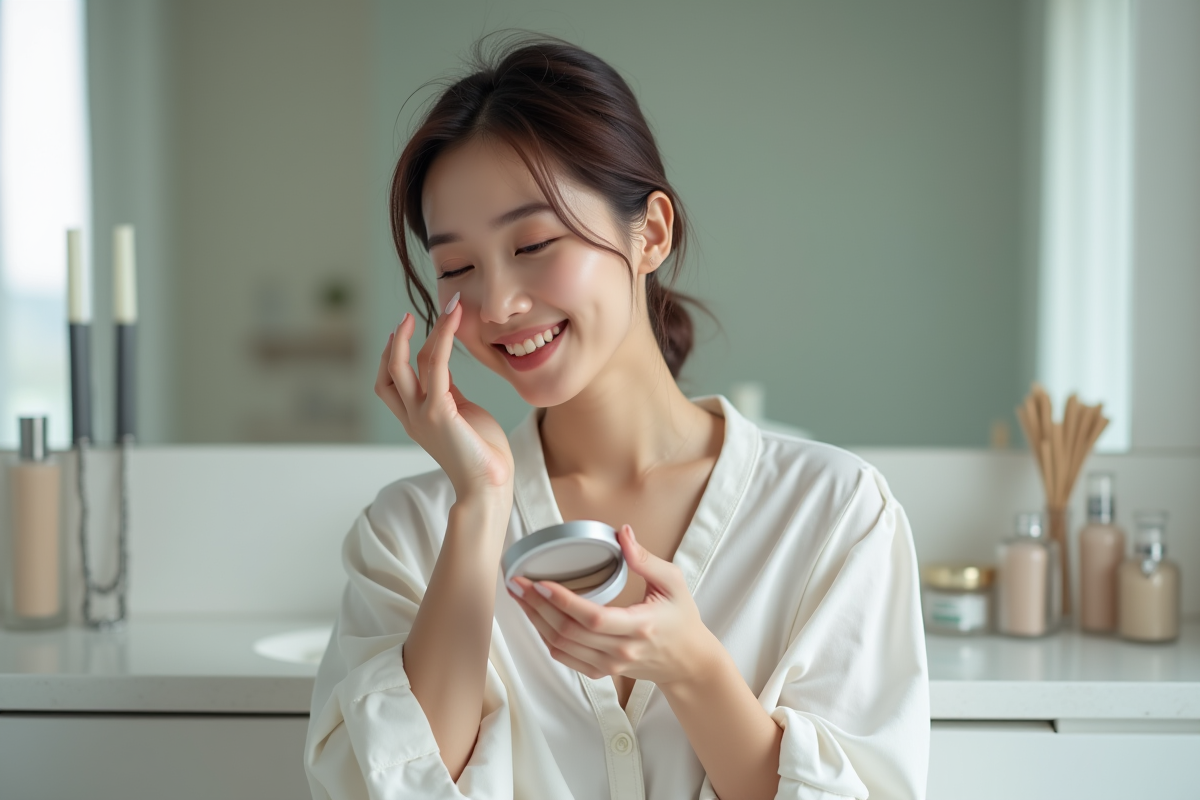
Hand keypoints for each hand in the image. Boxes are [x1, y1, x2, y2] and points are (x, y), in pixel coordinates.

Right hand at [375, 295, 513, 499]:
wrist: (489, 485)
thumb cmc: (482, 452)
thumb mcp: (461, 414)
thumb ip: (449, 393)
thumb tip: (444, 370)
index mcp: (414, 419)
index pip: (391, 382)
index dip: (393, 356)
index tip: (405, 332)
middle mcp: (411, 417)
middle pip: (390, 372)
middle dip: (397, 342)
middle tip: (407, 317)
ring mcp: (421, 415)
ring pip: (407, 366)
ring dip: (423, 333)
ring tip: (442, 310)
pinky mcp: (438, 413)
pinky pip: (436, 368)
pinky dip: (443, 340)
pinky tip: (452, 322)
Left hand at [507, 524, 719, 686]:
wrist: (687, 661)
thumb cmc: (681, 619)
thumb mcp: (673, 583)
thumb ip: (646, 559)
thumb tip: (622, 533)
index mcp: (640, 627)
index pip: (594, 618)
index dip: (564, 601)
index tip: (541, 582)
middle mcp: (622, 650)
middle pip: (569, 632)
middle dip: (538, 606)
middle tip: (518, 583)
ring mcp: (610, 665)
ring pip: (561, 646)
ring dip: (536, 621)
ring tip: (520, 597)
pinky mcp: (601, 671)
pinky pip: (564, 657)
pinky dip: (545, 638)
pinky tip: (536, 618)